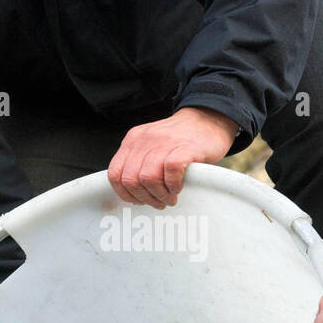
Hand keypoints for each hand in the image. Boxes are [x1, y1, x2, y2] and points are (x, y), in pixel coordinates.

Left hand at [108, 106, 237, 207]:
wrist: (208, 120)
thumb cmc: (181, 140)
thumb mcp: (151, 146)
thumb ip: (138, 163)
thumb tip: (132, 193)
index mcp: (133, 140)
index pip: (115, 173)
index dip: (125, 194)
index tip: (138, 201)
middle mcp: (145, 140)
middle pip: (130, 179)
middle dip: (144, 198)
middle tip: (158, 202)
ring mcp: (164, 142)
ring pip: (148, 178)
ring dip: (159, 195)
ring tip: (170, 198)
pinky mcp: (184, 147)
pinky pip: (170, 171)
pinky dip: (173, 185)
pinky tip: (178, 187)